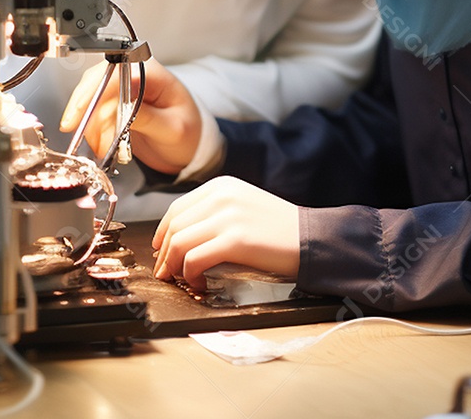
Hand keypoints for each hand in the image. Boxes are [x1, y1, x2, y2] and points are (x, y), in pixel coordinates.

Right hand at [59, 58, 201, 175]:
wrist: (191, 143)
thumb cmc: (189, 131)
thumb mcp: (174, 129)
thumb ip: (148, 119)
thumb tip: (121, 112)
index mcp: (154, 73)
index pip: (118, 73)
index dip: (96, 91)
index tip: (82, 111)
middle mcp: (136, 74)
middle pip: (98, 80)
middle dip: (83, 105)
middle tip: (74, 129)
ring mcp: (124, 88)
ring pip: (91, 95)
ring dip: (88, 121)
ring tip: (99, 145)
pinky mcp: (116, 103)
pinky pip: (94, 110)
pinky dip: (92, 127)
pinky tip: (99, 142)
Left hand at [151, 176, 300, 290]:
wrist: (311, 238)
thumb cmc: (278, 229)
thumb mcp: (242, 207)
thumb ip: (214, 213)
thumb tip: (181, 238)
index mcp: (221, 186)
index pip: (177, 208)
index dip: (163, 232)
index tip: (160, 250)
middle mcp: (221, 195)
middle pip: (175, 226)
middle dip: (164, 253)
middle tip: (165, 272)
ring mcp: (228, 216)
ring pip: (179, 242)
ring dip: (173, 266)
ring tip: (180, 280)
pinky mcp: (235, 239)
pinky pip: (194, 259)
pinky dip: (189, 275)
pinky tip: (199, 284)